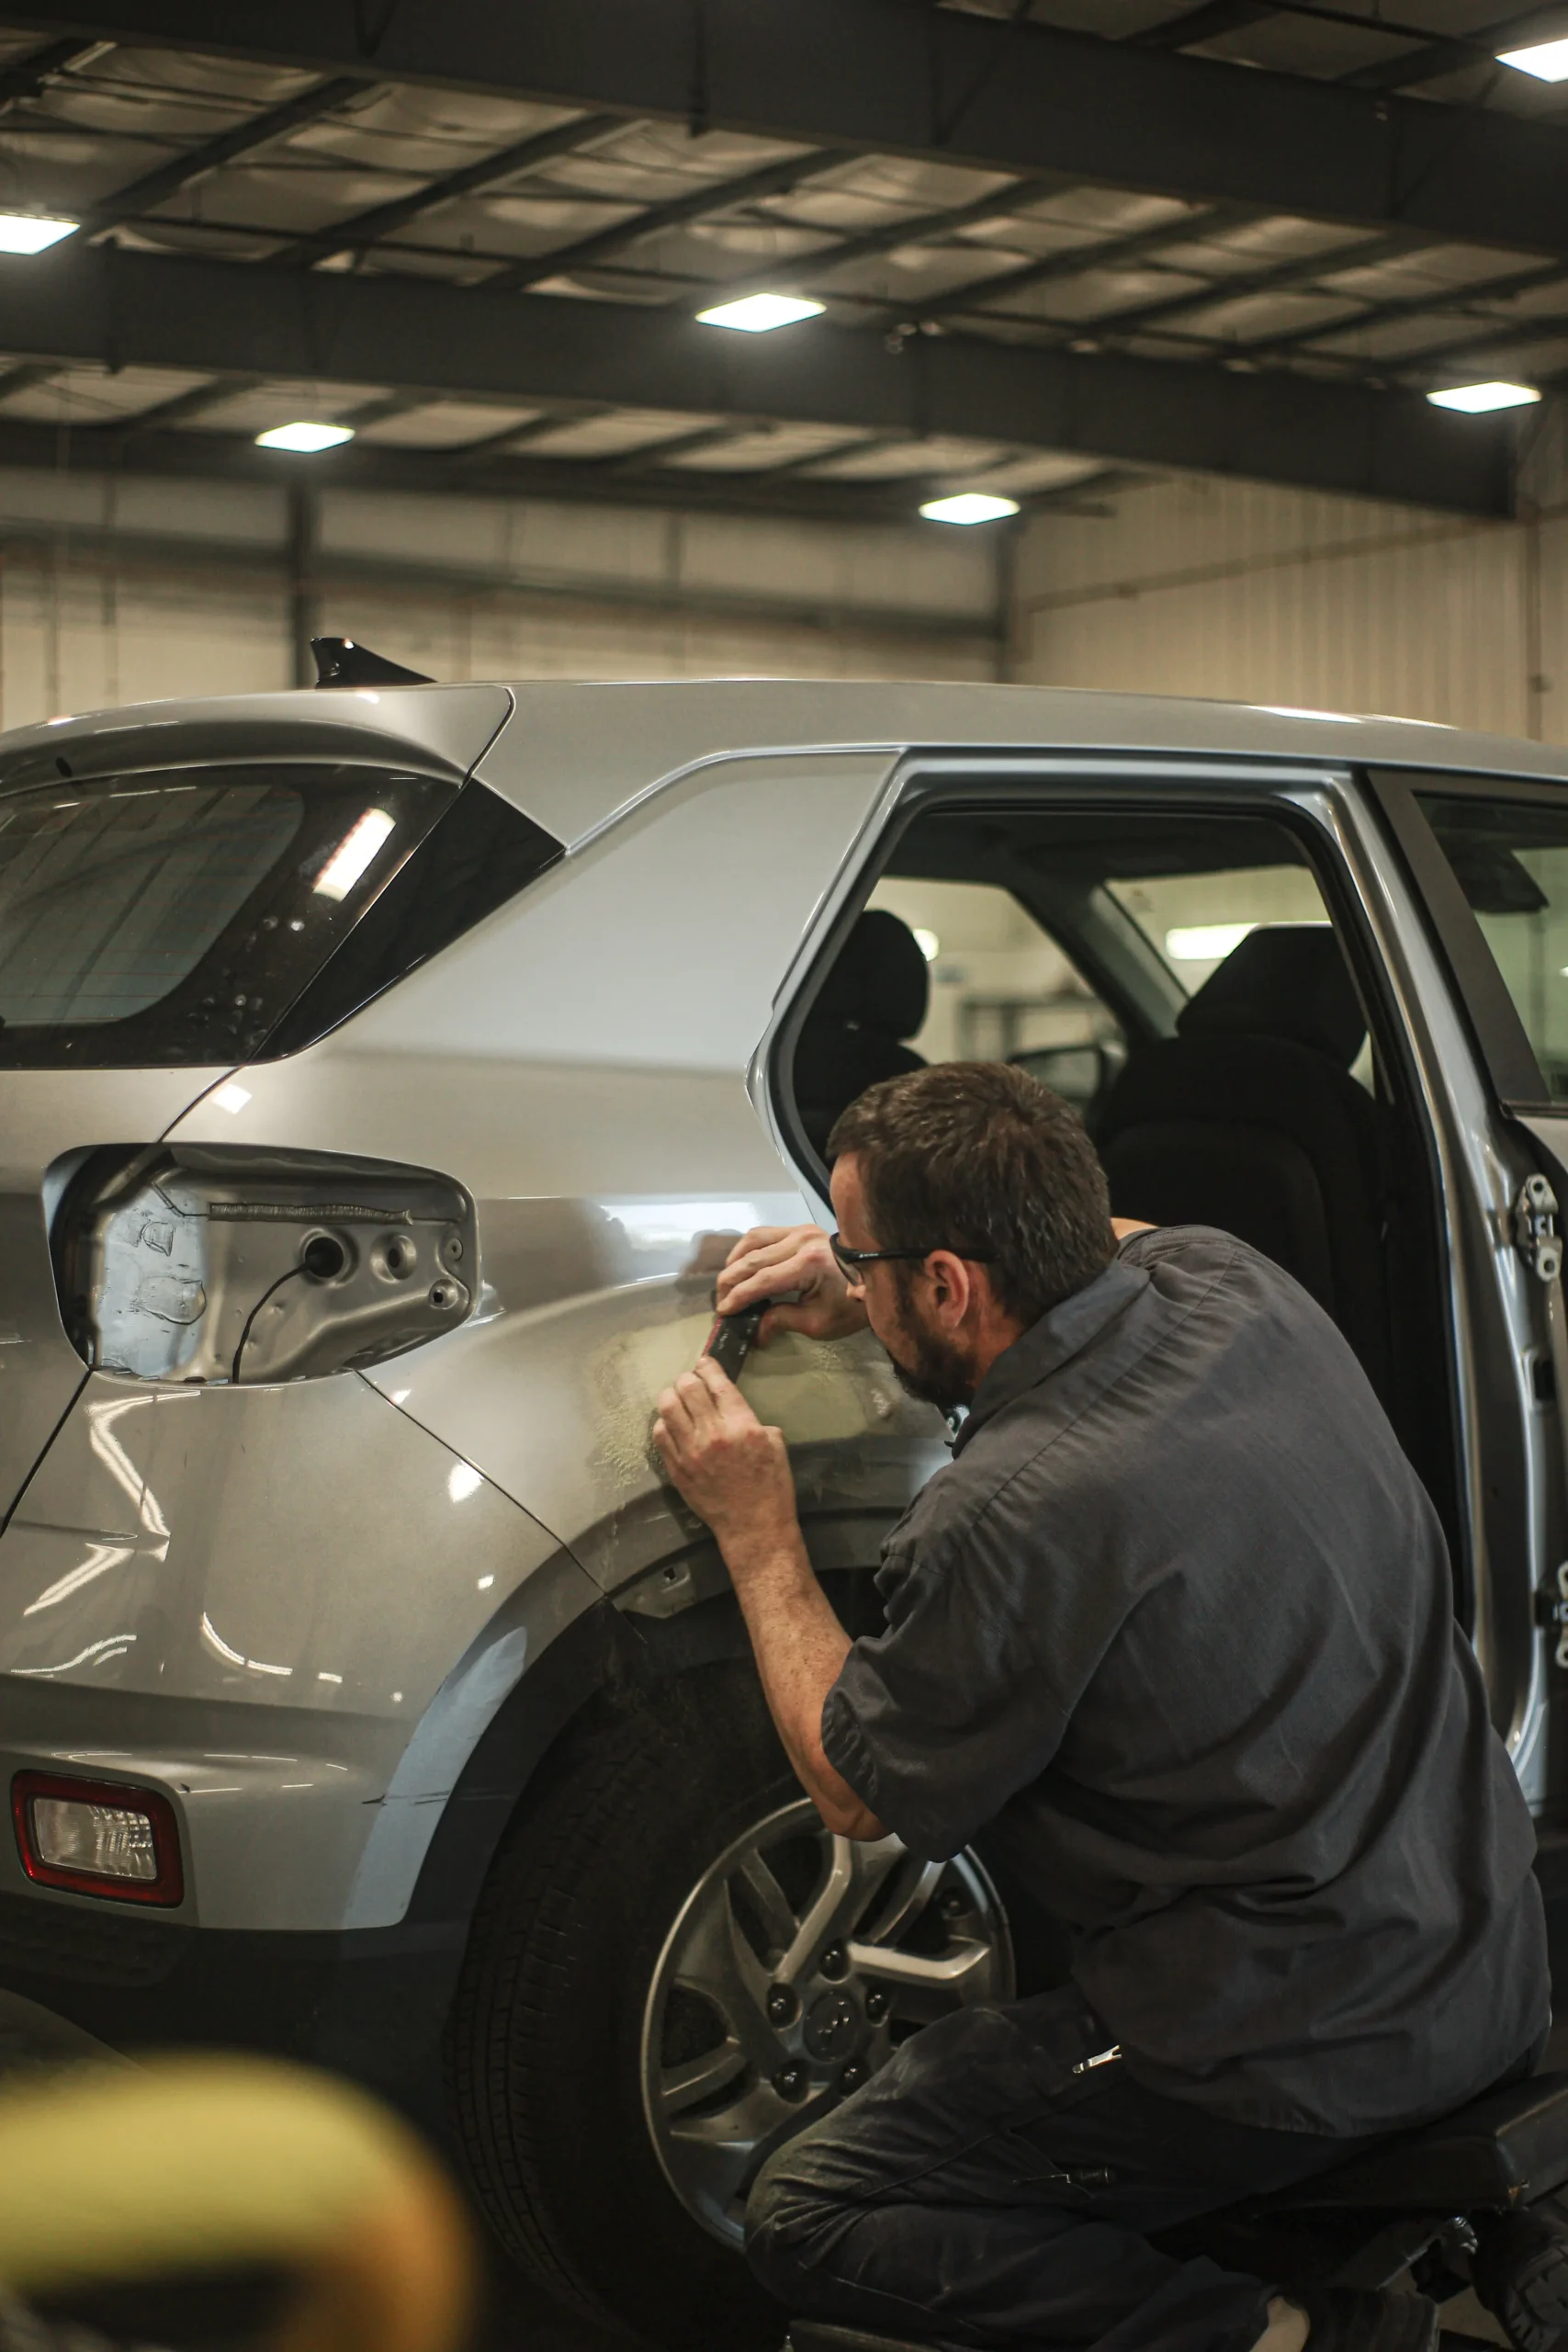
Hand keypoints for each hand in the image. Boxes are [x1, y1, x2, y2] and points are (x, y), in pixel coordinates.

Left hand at [652, 1355, 797, 1554]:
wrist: (753, 1525)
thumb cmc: (771, 1486)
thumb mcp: (775, 1444)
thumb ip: (753, 1420)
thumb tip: (733, 1408)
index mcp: (742, 1425)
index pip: (717, 1383)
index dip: (708, 1367)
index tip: (704, 1363)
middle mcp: (712, 1434)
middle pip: (687, 1388)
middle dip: (687, 1378)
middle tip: (689, 1381)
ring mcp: (690, 1451)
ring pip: (667, 1407)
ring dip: (670, 1396)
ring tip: (675, 1398)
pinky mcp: (676, 1468)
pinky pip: (659, 1435)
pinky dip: (663, 1424)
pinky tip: (671, 1425)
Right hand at [714, 1223, 866, 1344]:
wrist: (880, 1276)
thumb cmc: (852, 1304)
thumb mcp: (820, 1322)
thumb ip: (783, 1321)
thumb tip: (755, 1332)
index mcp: (808, 1265)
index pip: (762, 1280)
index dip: (739, 1297)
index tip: (723, 1311)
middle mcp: (801, 1241)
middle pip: (753, 1259)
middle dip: (731, 1281)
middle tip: (720, 1300)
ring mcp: (801, 1230)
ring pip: (754, 1240)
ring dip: (735, 1260)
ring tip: (728, 1282)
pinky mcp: (802, 1228)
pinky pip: (766, 1233)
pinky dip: (749, 1248)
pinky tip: (742, 1263)